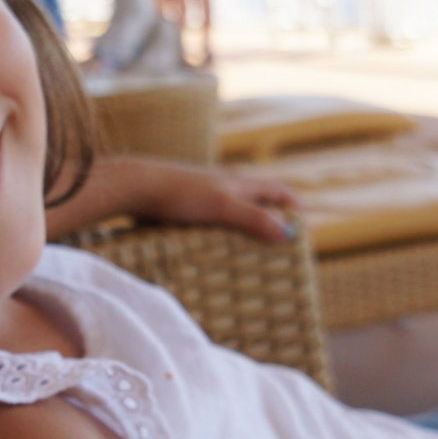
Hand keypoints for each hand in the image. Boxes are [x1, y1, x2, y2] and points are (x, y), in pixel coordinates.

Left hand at [129, 159, 298, 242]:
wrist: (134, 186)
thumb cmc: (179, 193)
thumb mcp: (223, 206)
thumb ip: (255, 219)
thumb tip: (289, 234)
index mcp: (239, 182)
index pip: (278, 191)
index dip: (294, 207)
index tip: (303, 231)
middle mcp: (224, 186)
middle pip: (258, 201)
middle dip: (271, 221)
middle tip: (278, 248)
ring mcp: (203, 196)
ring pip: (234, 211)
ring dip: (245, 229)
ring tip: (248, 256)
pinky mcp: (183, 207)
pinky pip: (210, 221)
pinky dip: (220, 234)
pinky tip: (211, 252)